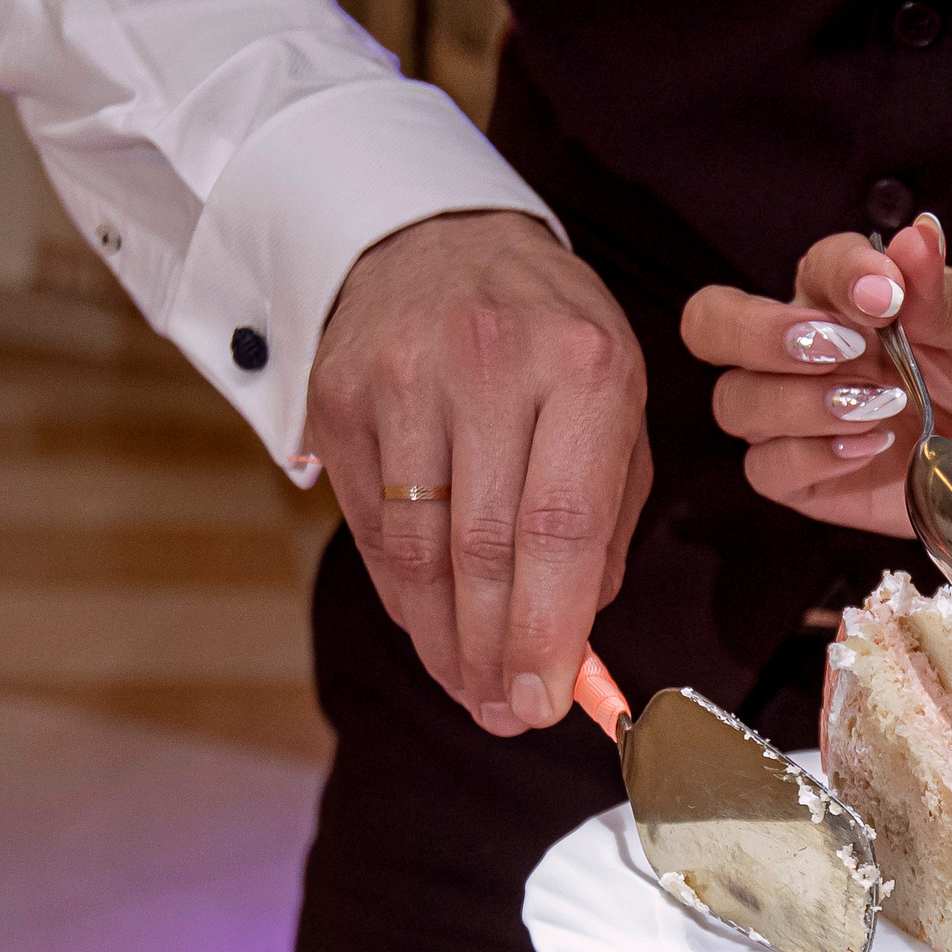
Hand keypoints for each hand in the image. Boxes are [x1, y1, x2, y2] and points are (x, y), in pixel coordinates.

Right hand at [308, 210, 650, 735]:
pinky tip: (430, 631)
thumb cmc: (551, 340)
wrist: (439, 235)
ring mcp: (403, 377)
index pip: (562, 527)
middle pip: (484, 550)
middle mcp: (491, 367)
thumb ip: (607, 522)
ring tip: (471, 691)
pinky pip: (371, 524)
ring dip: (443, 639)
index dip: (550, 629)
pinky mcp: (337, 394)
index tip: (548, 703)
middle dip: (496, 652)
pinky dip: (402, 594)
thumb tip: (576, 641)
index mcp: (585, 368)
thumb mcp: (614, 405)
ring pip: (417, 548)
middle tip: (507, 716)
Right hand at [678, 218, 951, 553]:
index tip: (886, 294)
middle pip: (713, 325)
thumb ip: (944, 289)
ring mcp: (801, 416)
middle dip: (758, 332)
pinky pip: (765, 469)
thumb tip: (916, 237)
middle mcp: (807, 350)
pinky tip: (871, 448)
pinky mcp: (810, 479)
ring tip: (880, 407)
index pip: (810, 268)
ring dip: (798, 402)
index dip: (839, 273)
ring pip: (736, 402)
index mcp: (844, 295)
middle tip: (840, 347)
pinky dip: (808, 455)